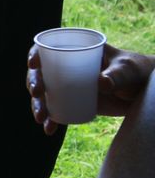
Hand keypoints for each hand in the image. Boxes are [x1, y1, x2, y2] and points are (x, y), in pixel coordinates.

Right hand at [28, 43, 154, 132]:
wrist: (145, 94)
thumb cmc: (137, 73)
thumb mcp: (128, 70)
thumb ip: (116, 75)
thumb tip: (101, 83)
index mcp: (75, 50)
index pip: (47, 48)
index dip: (35, 55)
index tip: (34, 64)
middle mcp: (65, 67)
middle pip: (40, 73)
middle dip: (33, 83)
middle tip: (37, 93)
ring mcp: (68, 86)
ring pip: (45, 94)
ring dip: (38, 105)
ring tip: (40, 117)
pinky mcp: (73, 102)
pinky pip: (57, 110)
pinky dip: (51, 120)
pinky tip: (49, 129)